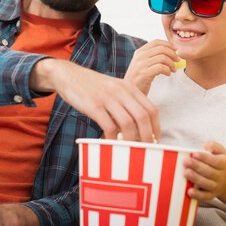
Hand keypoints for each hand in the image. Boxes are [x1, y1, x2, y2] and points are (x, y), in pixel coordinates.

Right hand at [30, 59, 158, 141]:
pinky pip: (108, 126)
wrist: (69, 75)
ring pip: (128, 123)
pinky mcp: (93, 106)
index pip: (151, 109)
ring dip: (131, 140)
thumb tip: (136, 128)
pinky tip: (110, 144)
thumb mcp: (114, 89)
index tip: (156, 140)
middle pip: (143, 117)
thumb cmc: (92, 86)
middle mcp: (121, 92)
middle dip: (147, 137)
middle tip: (146, 150)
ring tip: (129, 150)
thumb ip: (126, 104)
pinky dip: (112, 138)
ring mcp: (107, 98)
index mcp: (129, 88)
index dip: (156, 127)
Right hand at [124, 40, 179, 94]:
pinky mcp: (143, 74)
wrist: (130, 93)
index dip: (168, 44)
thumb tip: (170, 50)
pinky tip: (168, 74)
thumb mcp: (143, 65)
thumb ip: (152, 57)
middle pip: (161, 49)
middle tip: (178, 60)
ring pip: (162, 58)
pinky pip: (160, 67)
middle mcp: (139, 56)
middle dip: (173, 54)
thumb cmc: (139, 80)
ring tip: (173, 70)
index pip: (156, 42)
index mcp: (139, 52)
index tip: (176, 49)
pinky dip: (167, 70)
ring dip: (171, 64)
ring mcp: (140, 65)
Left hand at [183, 141, 225, 201]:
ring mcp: (216, 187)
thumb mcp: (221, 152)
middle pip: (209, 172)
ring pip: (206, 184)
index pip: (215, 161)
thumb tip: (207, 145)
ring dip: (196, 178)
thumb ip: (214, 146)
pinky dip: (197, 195)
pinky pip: (205, 196)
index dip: (205, 158)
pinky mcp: (211, 195)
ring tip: (186, 172)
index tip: (194, 154)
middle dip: (197, 167)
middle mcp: (221, 176)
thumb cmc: (220, 163)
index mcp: (224, 164)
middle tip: (186, 161)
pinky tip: (189, 191)